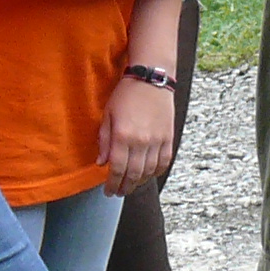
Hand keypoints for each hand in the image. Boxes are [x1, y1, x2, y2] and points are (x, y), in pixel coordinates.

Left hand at [100, 72, 176, 193]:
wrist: (151, 79)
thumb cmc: (126, 94)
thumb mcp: (108, 115)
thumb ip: (104, 140)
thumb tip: (101, 163)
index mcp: (122, 136)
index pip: (117, 169)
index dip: (112, 184)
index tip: (108, 191)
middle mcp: (141, 141)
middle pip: (133, 174)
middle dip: (124, 187)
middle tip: (118, 192)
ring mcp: (157, 141)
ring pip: (149, 171)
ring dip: (139, 182)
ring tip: (131, 185)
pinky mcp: (168, 138)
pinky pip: (164, 162)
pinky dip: (156, 172)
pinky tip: (148, 174)